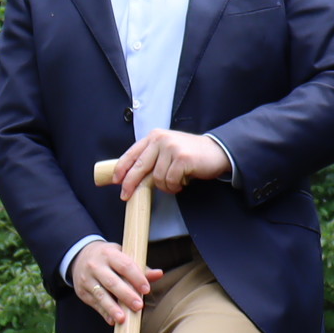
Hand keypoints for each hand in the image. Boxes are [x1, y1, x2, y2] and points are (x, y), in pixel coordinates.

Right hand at [69, 239, 162, 327]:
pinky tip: (112, 320)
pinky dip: (104, 313)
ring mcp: (87, 279)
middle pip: (112, 282)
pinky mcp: (82, 292)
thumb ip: (140, 268)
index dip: (136, 278)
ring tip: (123, 319)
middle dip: (126, 295)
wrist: (80, 257)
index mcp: (109, 254)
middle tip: (139, 306)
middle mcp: (95, 266)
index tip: (146, 289)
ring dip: (112, 308)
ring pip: (101, 295)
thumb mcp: (122, 256)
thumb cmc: (109, 258)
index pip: (125, 266)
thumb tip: (159, 274)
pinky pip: (94, 304)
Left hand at [112, 127, 230, 197]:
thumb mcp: (167, 150)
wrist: (217, 151)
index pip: (132, 153)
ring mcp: (172, 148)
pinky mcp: (182, 158)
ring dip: (165, 186)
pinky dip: (175, 186)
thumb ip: (151, 158)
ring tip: (174, 183)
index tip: (116, 181)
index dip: (121, 169)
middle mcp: (161, 139)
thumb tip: (132, 177)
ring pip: (157, 178)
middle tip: (126, 196)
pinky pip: (170, 181)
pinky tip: (182, 183)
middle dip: (131, 184)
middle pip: (139, 167)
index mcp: (154, 136)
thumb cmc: (190, 154)